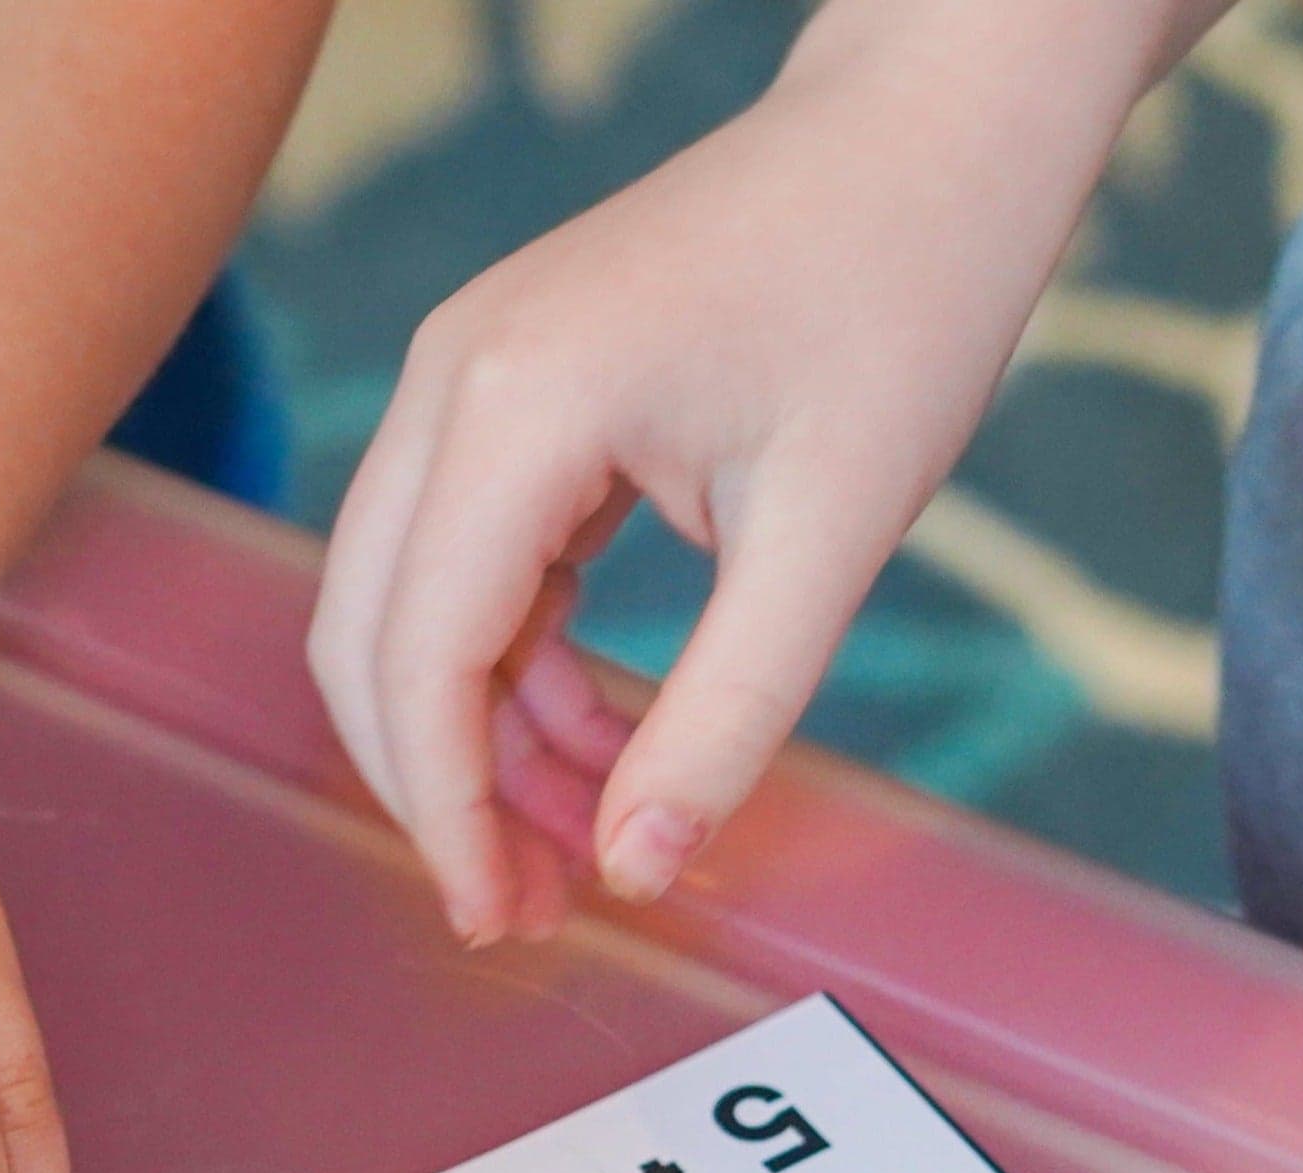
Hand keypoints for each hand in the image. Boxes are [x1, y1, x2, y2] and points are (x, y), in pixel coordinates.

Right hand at [308, 0, 1134, 940]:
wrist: (932, 121)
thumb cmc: (903, 291)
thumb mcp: (830, 535)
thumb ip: (726, 717)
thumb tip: (639, 871)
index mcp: (518, 404)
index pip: (420, 657)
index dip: (447, 813)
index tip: (504, 921)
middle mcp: (452, 381)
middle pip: (370, 640)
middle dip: (436, 791)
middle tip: (528, 908)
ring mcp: (467, 378)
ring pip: (404, 611)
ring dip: (471, 741)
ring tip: (574, 846)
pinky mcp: (507, 394)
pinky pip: (465, 569)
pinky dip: (510, 673)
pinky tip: (591, 744)